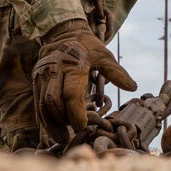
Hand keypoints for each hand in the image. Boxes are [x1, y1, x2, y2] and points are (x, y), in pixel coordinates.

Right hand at [32, 19, 136, 144]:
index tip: (82, 127)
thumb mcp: (104, 55)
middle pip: (53, 102)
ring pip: (43, 106)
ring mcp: (42, 76)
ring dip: (52, 124)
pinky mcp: (36, 81)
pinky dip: (45, 119)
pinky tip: (54, 130)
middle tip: (74, 134)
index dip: (76, 113)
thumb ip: (117, 72)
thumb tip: (133, 87)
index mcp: (73, 64)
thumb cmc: (88, 46)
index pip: (72, 93)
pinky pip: (38, 104)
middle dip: (63, 121)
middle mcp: (54, 70)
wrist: (64, 33)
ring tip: (63, 138)